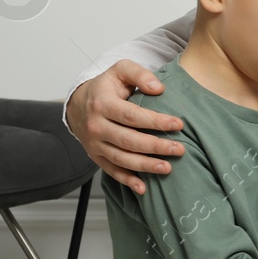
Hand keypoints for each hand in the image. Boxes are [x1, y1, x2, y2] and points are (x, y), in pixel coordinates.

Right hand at [66, 60, 185, 194]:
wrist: (78, 104)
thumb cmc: (106, 87)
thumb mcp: (119, 70)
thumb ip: (139, 74)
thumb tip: (158, 88)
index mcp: (102, 104)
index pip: (132, 116)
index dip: (156, 121)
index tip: (179, 124)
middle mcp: (96, 126)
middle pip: (128, 140)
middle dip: (156, 147)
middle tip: (179, 149)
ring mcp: (95, 144)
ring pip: (122, 158)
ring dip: (145, 166)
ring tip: (168, 168)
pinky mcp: (96, 156)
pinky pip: (112, 171)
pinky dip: (127, 181)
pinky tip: (143, 188)